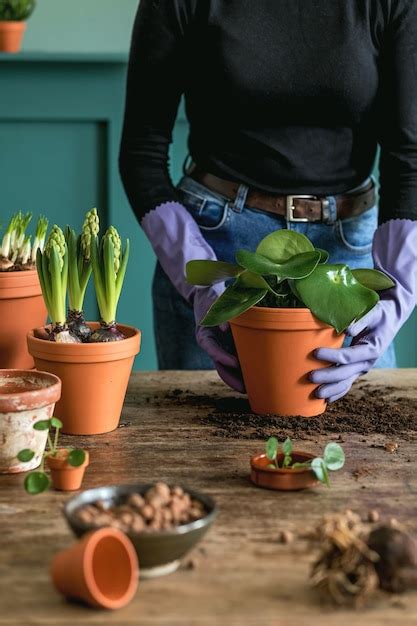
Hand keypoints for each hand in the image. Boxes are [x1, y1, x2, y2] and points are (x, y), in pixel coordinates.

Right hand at [193, 287, 244, 392]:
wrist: (207, 298)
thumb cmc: (212, 299)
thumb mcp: (214, 303)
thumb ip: (220, 315)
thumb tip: (227, 329)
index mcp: (204, 336)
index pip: (212, 350)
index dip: (223, 358)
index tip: (235, 363)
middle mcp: (212, 346)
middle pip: (220, 366)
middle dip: (232, 378)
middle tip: (245, 388)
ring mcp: (220, 348)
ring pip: (228, 368)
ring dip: (238, 378)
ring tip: (253, 388)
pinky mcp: (228, 348)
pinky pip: (235, 361)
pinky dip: (243, 369)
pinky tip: (256, 376)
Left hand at [310, 219, 416, 402]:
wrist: (391, 319)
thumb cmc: (380, 313)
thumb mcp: (373, 312)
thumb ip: (361, 320)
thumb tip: (347, 329)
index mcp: (371, 349)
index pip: (349, 356)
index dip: (331, 356)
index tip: (315, 353)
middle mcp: (367, 362)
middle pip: (345, 373)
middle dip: (327, 377)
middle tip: (310, 377)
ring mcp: (362, 368)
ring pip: (347, 382)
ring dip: (331, 390)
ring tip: (315, 394)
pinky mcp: (357, 369)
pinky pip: (347, 383)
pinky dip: (337, 392)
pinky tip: (325, 399)